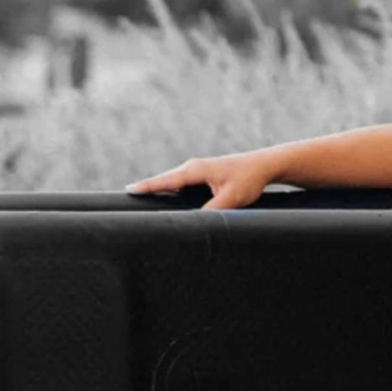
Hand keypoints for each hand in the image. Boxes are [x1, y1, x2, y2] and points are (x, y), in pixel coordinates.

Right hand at [125, 148, 278, 210]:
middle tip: (127, 198)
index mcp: (195, 170)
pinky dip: (171, 190)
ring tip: (140, 199)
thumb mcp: (231, 199)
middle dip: (147, 189)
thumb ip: (212, 211)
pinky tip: (165, 200)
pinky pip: (181, 184)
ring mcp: (197, 171)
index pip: (166, 180)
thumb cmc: (248, 180)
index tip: (128, 190)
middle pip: (164, 181)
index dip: (147, 186)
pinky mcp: (203, 176)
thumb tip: (195, 224)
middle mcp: (193, 168)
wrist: (264, 166)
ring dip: (159, 189)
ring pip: (173, 183)